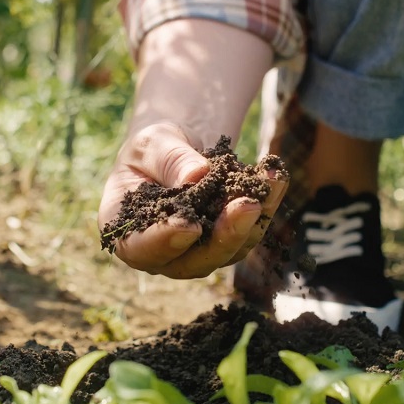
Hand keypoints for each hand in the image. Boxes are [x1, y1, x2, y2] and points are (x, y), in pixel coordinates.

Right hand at [98, 122, 287, 278]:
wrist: (176, 152)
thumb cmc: (152, 150)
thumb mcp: (152, 143)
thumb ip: (170, 160)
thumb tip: (199, 175)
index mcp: (127, 234)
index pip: (142, 248)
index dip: (165, 240)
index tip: (189, 224)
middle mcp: (162, 255)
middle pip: (194, 260)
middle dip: (224, 234)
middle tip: (247, 205)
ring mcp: (198, 254)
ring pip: (230, 249)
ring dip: (255, 218)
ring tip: (271, 179)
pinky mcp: (228, 243)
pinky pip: (250, 230)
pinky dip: (267, 203)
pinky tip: (277, 177)